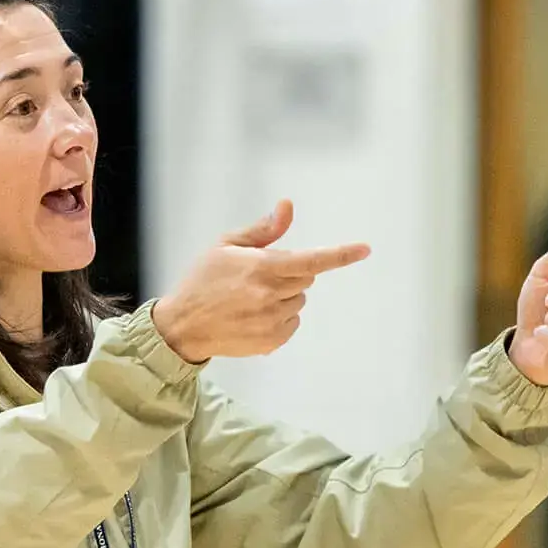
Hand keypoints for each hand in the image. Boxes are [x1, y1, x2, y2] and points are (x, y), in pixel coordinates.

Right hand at [150, 201, 370, 362]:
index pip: (311, 261)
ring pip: (298, 301)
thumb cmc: (203, 279)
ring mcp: (272, 321)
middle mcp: (270, 296)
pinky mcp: (271, 341)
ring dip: (283, 297)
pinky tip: (252, 315)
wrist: (182, 325)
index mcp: (261, 268)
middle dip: (289, 273)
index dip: (340, 255)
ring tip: (248, 298)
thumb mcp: (226, 246)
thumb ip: (263, 230)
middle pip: (306, 279)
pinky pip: (292, 322)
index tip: (364, 249)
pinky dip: (279, 318)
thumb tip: (288, 206)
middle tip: (257, 276)